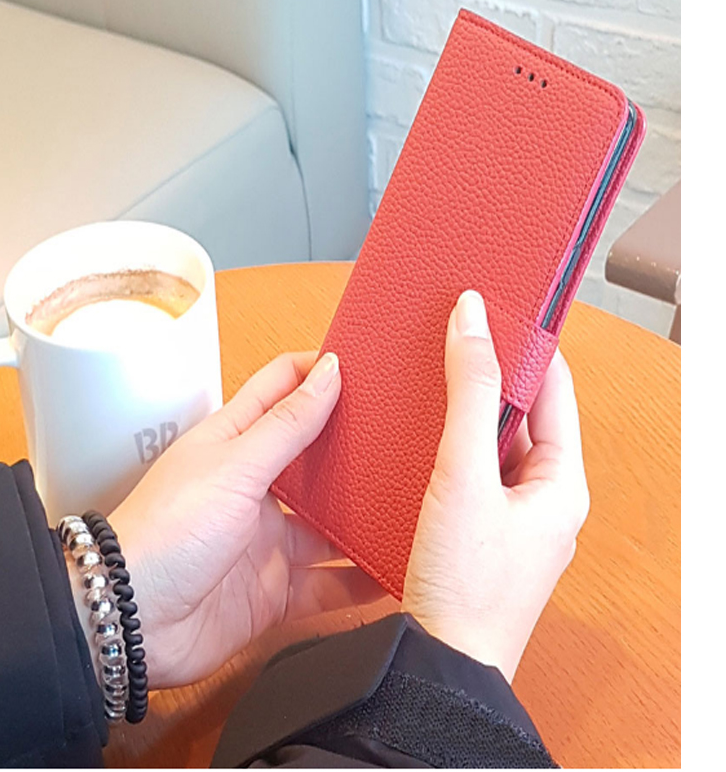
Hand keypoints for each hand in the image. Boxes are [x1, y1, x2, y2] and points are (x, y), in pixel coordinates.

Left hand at [108, 351, 382, 688]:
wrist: (130, 621)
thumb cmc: (168, 529)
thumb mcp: (235, 466)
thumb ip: (288, 424)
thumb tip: (330, 370)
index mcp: (237, 441)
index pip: (283, 388)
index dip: (320, 370)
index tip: (370, 363)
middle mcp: (257, 487)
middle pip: (316, 459)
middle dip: (357, 449)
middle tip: (410, 436)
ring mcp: (268, 541)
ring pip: (331, 527)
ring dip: (366, 522)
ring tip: (418, 508)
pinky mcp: (275, 591)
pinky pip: (329, 587)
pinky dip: (360, 586)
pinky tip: (396, 577)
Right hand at [402, 291, 589, 682]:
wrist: (436, 664)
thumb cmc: (465, 586)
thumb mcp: (465, 474)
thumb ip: (470, 392)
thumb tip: (473, 320)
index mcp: (559, 481)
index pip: (553, 388)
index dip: (524, 345)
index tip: (491, 311)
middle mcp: (540, 495)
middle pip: (519, 413)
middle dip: (486, 374)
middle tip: (450, 338)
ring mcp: (508, 514)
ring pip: (489, 441)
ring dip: (462, 410)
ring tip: (428, 381)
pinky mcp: (476, 529)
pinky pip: (467, 470)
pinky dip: (446, 445)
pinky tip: (415, 435)